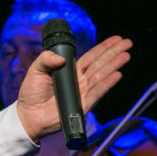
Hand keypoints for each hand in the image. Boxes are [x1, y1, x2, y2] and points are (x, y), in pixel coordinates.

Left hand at [15, 35, 132, 140]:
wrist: (28, 116)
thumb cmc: (31, 94)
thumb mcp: (35, 71)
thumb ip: (45, 59)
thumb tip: (61, 57)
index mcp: (70, 71)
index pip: (90, 57)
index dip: (103, 48)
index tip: (116, 39)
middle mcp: (79, 80)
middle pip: (100, 64)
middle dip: (114, 53)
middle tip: (128, 43)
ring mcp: (82, 92)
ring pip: (101, 76)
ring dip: (113, 65)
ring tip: (125, 55)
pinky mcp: (82, 105)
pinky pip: (96, 93)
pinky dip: (106, 84)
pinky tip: (117, 75)